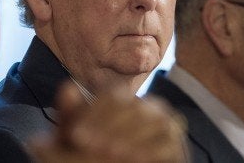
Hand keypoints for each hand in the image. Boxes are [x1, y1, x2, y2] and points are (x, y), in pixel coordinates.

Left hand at [29, 82, 187, 161]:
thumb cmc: (93, 153)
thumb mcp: (79, 138)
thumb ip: (72, 115)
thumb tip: (67, 88)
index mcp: (123, 100)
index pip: (112, 96)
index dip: (93, 115)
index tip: (76, 135)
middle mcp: (148, 106)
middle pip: (134, 107)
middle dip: (110, 128)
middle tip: (90, 146)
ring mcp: (166, 124)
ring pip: (155, 121)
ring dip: (131, 137)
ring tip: (110, 153)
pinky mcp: (176, 145)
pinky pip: (169, 143)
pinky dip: (150, 150)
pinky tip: (132, 159)